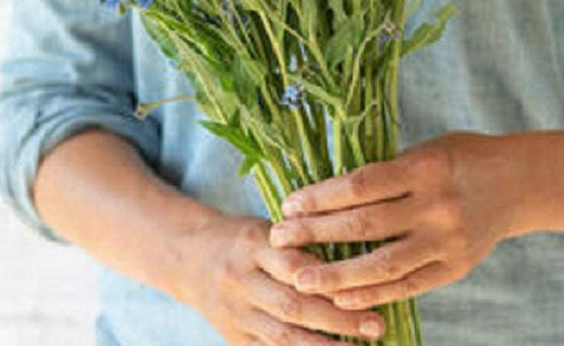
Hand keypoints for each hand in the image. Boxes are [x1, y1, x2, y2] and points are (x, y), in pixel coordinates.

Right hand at [178, 212, 385, 344]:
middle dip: (337, 319)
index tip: (364, 285)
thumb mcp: (264, 228)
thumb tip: (349, 262)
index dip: (327, 278)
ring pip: (282, 336)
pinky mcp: (233, 338)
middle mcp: (240, 279)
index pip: (292, 264)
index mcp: (250, 243)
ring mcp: (234, 313)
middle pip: (292, 305)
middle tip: (375, 325)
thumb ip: (297, 245)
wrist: (188, 257)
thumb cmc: (240, 238)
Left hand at [269, 131, 519, 309]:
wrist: (520, 183)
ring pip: (383, 264)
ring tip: (300, 279)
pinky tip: (343, 299)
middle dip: (316, 233)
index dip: (320, 197)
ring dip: (337, 275)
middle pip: (364, 224)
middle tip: (279, 239)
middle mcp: (435, 206)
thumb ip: (386, 172)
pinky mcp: (455, 268)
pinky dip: (373, 294)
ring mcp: (447, 242)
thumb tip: (330, 192)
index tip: (288, 204)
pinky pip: (408, 286)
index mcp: (423, 168)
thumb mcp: (424, 150)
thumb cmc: (462, 156)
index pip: (359, 185)